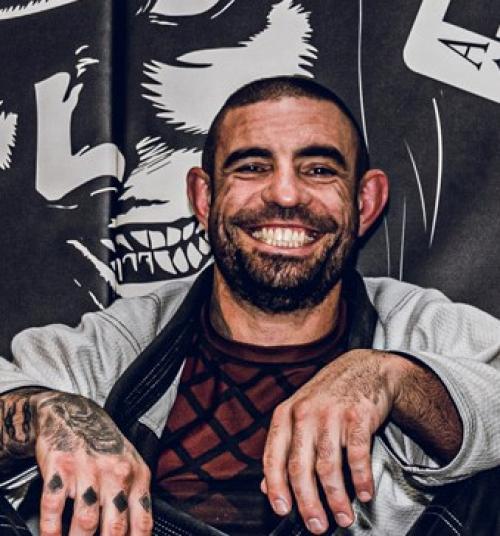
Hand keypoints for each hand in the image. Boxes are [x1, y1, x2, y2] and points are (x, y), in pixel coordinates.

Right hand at [35, 392, 152, 535]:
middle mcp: (116, 472)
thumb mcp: (131, 465)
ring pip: (86, 520)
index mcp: (137, 475)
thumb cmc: (105, 445)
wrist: (74, 413)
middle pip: (115, 527)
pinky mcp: (61, 466)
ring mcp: (88, 469)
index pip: (142, 522)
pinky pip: (54, 507)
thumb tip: (138, 533)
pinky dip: (51, 530)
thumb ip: (135, 497)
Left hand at [261, 349, 398, 533]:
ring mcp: (331, 415)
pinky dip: (361, 479)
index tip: (282, 510)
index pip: (273, 457)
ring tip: (343, 516)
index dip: (275, 487)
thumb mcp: (299, 413)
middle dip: (307, 503)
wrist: (363, 369)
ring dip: (336, 498)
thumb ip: (282, 447)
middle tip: (316, 525)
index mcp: (286, 414)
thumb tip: (265, 484)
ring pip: (328, 466)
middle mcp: (305, 414)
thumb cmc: (328, 395)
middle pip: (299, 467)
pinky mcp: (357, 416)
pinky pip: (358, 455)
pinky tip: (364, 493)